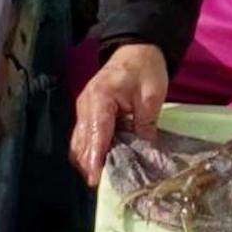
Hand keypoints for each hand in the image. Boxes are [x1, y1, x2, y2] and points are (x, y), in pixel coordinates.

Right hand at [69, 43, 168, 187]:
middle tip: (104, 184)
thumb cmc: (146, 68)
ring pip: (79, 143)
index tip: (96, 180)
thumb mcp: (152, 95)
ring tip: (105, 177)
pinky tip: (105, 162)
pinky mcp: (88, 113)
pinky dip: (92, 150)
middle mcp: (85, 106)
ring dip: (89, 160)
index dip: (95, 159)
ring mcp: (84, 110)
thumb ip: (146, 123)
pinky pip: (85, 137)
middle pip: (81, 143)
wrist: (137, 48)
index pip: (95, 135)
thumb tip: (146, 152)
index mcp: (100, 99)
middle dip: (89, 165)